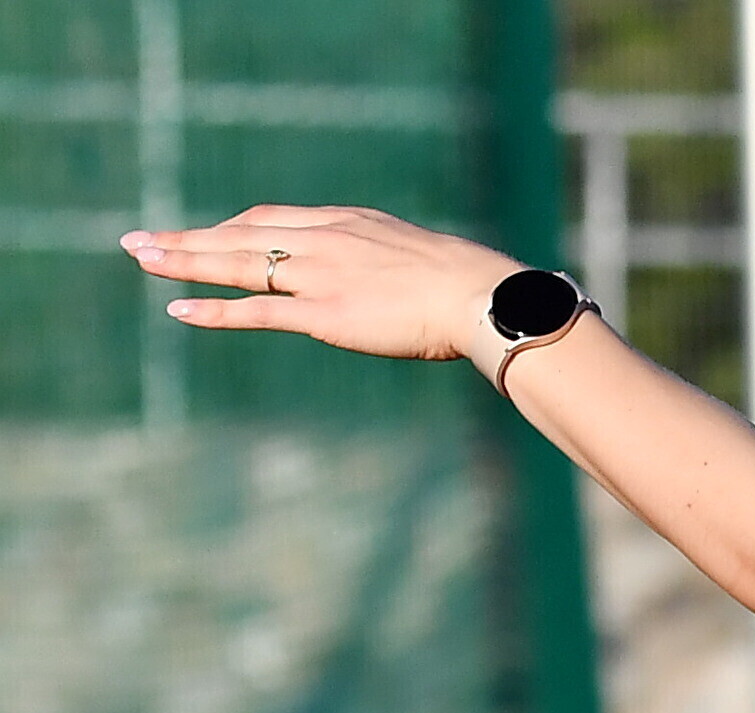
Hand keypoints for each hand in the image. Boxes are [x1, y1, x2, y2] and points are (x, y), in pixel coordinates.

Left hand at [124, 207, 518, 369]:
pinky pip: (256, 309)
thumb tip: (392, 278)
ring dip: (184, 261)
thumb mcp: (414, 255)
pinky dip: (215, 308)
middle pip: (239, 235)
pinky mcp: (322, 313)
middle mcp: (321, 241)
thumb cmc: (462, 283)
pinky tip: (180, 309)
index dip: (230, 229)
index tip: (205, 236)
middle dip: (187, 238)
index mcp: (343, 224)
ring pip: (236, 263)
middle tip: (141, 240)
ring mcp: (318, 276)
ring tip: (143, 259)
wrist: (476, 294)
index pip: (270, 220)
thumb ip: (385, 260)